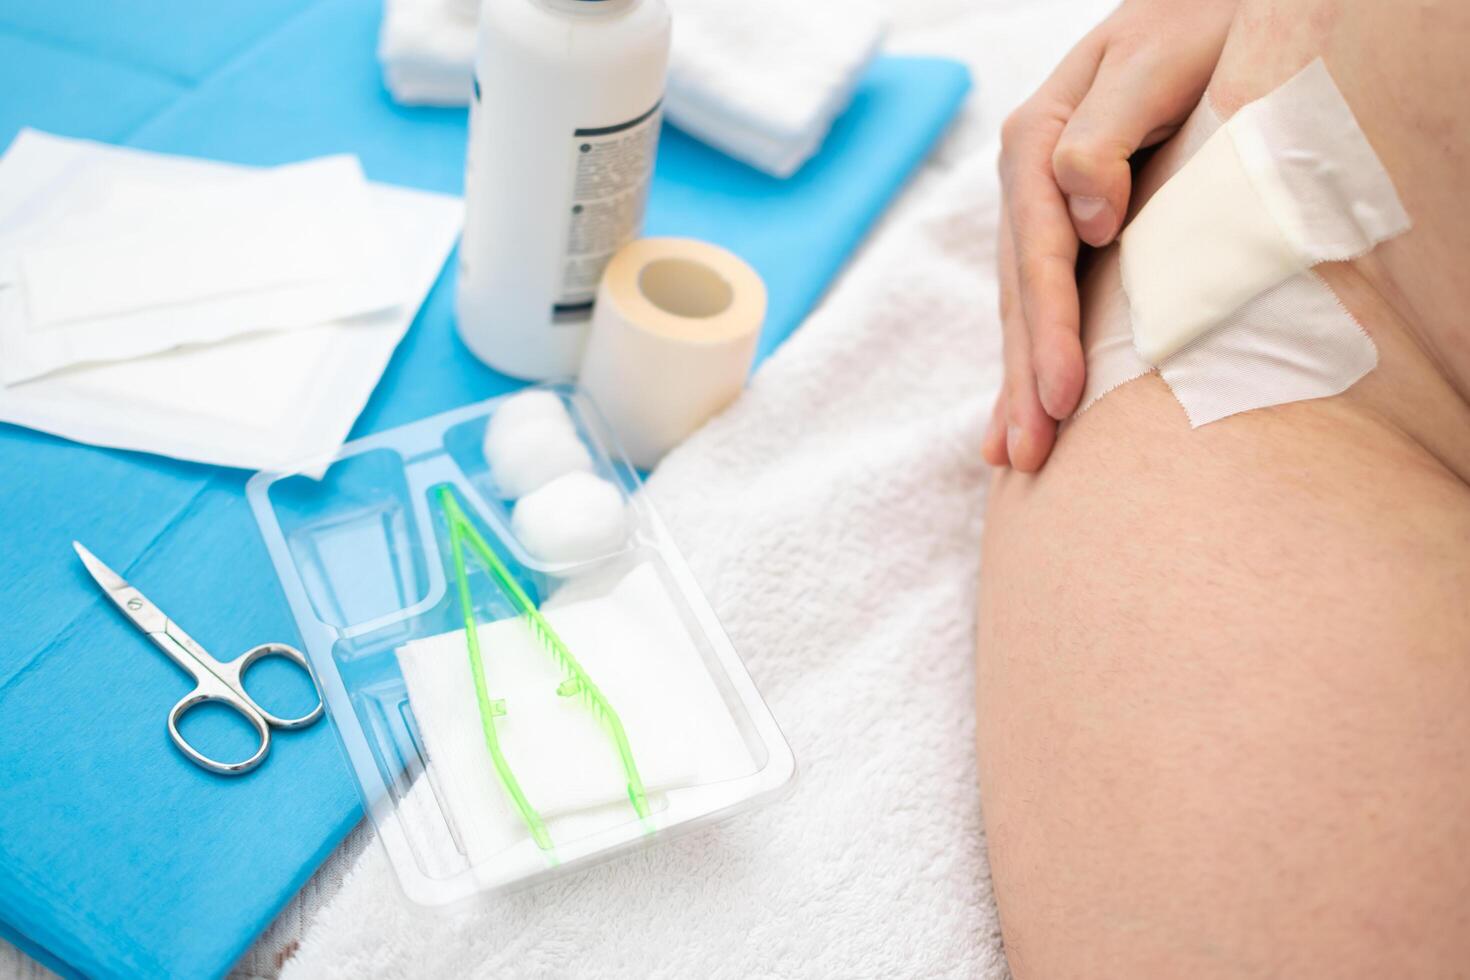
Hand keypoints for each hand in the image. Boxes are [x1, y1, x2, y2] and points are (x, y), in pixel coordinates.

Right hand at [982, 0, 1238, 470]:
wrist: (1207, 4)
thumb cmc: (1203, 24)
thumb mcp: (1159, 58)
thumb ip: (1108, 129)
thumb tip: (1086, 212)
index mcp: (1040, 138)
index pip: (1041, 254)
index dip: (1050, 330)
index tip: (1067, 399)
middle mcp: (1029, 181)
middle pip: (1021, 294)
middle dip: (1024, 380)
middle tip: (1032, 457)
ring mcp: (1040, 208)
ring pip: (1021, 308)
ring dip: (1017, 385)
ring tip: (1015, 456)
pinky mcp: (1063, 229)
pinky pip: (1036, 303)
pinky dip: (1025, 362)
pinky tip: (1013, 415)